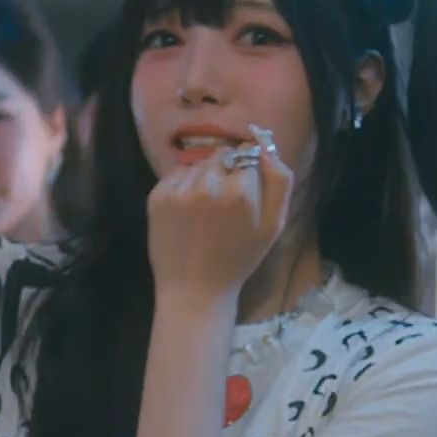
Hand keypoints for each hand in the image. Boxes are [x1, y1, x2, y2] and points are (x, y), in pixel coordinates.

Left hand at [146, 128, 293, 304]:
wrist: (194, 289)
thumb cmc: (238, 259)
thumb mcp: (273, 224)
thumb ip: (279, 180)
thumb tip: (266, 147)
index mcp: (240, 191)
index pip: (247, 154)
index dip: (248, 169)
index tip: (245, 188)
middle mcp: (208, 183)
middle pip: (221, 155)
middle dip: (226, 170)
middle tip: (225, 202)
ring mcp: (179, 189)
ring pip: (198, 163)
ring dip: (205, 177)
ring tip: (205, 209)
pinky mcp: (157, 196)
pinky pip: (177, 174)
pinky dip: (184, 185)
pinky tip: (188, 211)